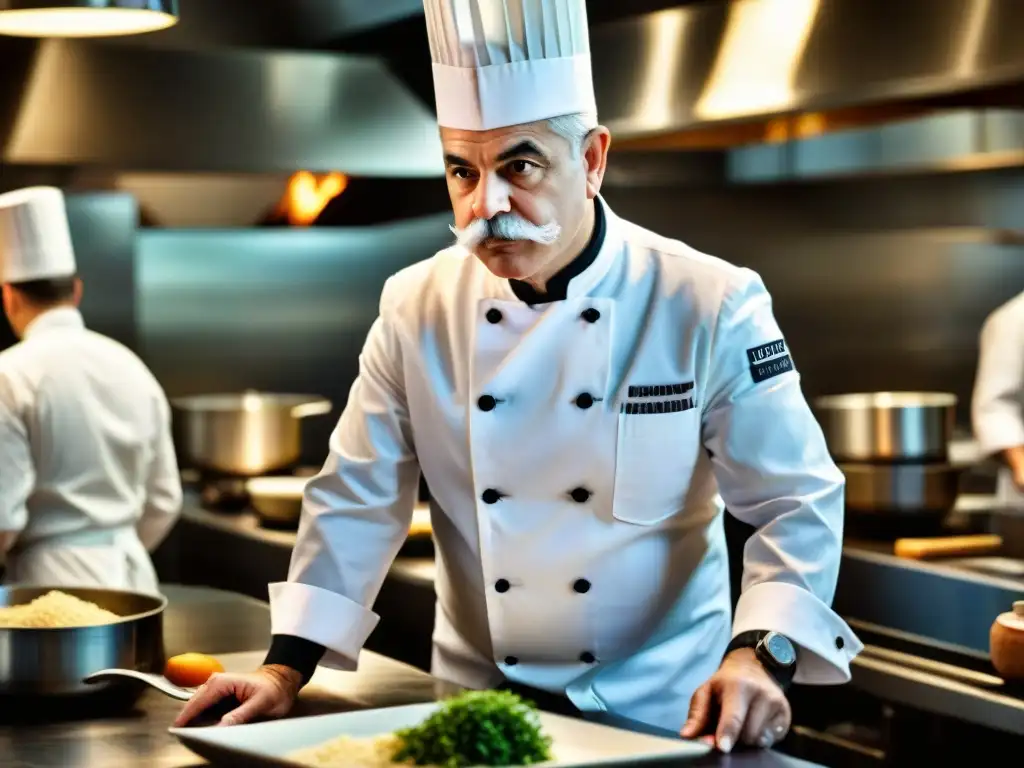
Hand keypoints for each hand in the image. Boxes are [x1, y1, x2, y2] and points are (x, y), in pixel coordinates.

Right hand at [172, 664, 302, 726]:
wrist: (281, 680)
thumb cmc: (274, 689)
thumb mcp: (260, 704)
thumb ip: (239, 716)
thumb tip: (220, 728)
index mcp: (221, 683)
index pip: (197, 703)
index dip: (186, 719)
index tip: (177, 733)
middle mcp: (214, 683)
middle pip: (193, 705)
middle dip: (186, 721)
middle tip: (183, 738)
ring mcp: (215, 690)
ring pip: (197, 708)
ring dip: (193, 721)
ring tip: (190, 736)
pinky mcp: (218, 697)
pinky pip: (205, 710)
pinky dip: (201, 720)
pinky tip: (201, 731)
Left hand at [680, 648, 791, 752]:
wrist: (754, 667)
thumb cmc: (725, 684)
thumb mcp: (706, 691)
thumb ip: (697, 715)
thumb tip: (687, 735)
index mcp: (738, 685)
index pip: (733, 716)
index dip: (727, 733)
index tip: (723, 747)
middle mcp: (761, 693)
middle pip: (747, 734)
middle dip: (735, 737)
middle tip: (728, 725)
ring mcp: (777, 703)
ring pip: (759, 739)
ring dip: (747, 738)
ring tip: (742, 722)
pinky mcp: (786, 714)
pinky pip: (771, 740)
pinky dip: (760, 737)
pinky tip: (756, 723)